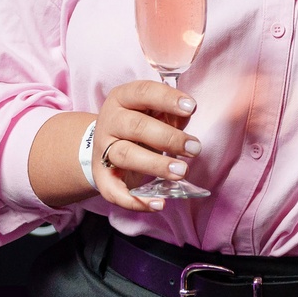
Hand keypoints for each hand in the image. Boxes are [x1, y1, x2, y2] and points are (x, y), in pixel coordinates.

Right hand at [93, 79, 200, 212]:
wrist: (105, 146)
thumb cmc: (139, 125)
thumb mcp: (153, 112)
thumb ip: (171, 111)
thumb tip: (187, 114)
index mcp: (122, 99)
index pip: (143, 92)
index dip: (167, 99)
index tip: (192, 108)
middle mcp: (109, 122)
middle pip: (136, 126)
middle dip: (168, 138)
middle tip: (194, 148)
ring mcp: (103, 150)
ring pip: (126, 155)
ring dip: (156, 165)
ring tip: (181, 171)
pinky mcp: (102, 177)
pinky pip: (115, 191)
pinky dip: (136, 201)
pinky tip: (159, 204)